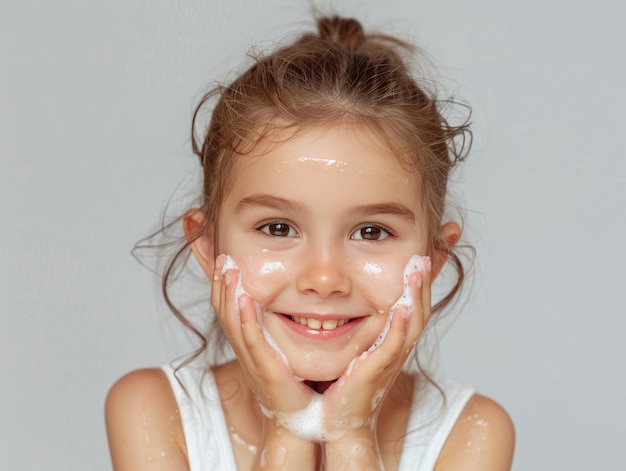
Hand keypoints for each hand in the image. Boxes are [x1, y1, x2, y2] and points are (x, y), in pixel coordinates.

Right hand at [211, 255, 313, 417]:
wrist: (298, 420)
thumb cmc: (295, 386)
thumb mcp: (283, 349)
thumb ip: (281, 328)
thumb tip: (289, 303)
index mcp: (248, 343)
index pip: (229, 309)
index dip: (224, 285)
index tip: (226, 260)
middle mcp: (245, 349)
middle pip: (224, 311)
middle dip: (222, 283)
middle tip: (223, 257)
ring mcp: (253, 359)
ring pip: (233, 322)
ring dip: (229, 294)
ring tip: (229, 269)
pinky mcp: (265, 369)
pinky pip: (251, 340)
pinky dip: (246, 319)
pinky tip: (244, 300)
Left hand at [321, 256, 430, 467]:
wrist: (340, 421)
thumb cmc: (344, 385)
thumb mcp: (353, 347)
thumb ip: (353, 325)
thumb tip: (338, 301)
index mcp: (391, 340)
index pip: (410, 305)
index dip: (418, 283)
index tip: (419, 256)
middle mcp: (396, 348)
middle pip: (419, 309)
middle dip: (422, 282)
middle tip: (424, 256)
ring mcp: (390, 359)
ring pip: (412, 323)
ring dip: (416, 296)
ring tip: (418, 271)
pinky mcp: (377, 370)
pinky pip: (394, 345)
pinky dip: (401, 326)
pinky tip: (402, 307)